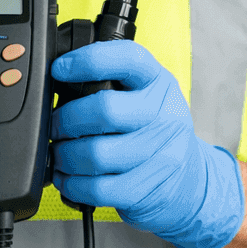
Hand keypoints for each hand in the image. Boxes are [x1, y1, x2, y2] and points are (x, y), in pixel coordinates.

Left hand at [50, 40, 244, 247]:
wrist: (191, 179)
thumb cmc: (153, 130)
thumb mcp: (143, 95)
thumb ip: (110, 82)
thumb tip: (58, 81)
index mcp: (158, 82)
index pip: (127, 59)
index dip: (87, 60)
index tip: (60, 69)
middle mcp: (164, 114)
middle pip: (104, 110)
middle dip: (65, 120)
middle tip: (55, 126)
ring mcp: (160, 153)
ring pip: (95, 154)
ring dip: (64, 155)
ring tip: (60, 153)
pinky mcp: (147, 188)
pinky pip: (97, 188)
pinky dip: (72, 184)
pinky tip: (67, 178)